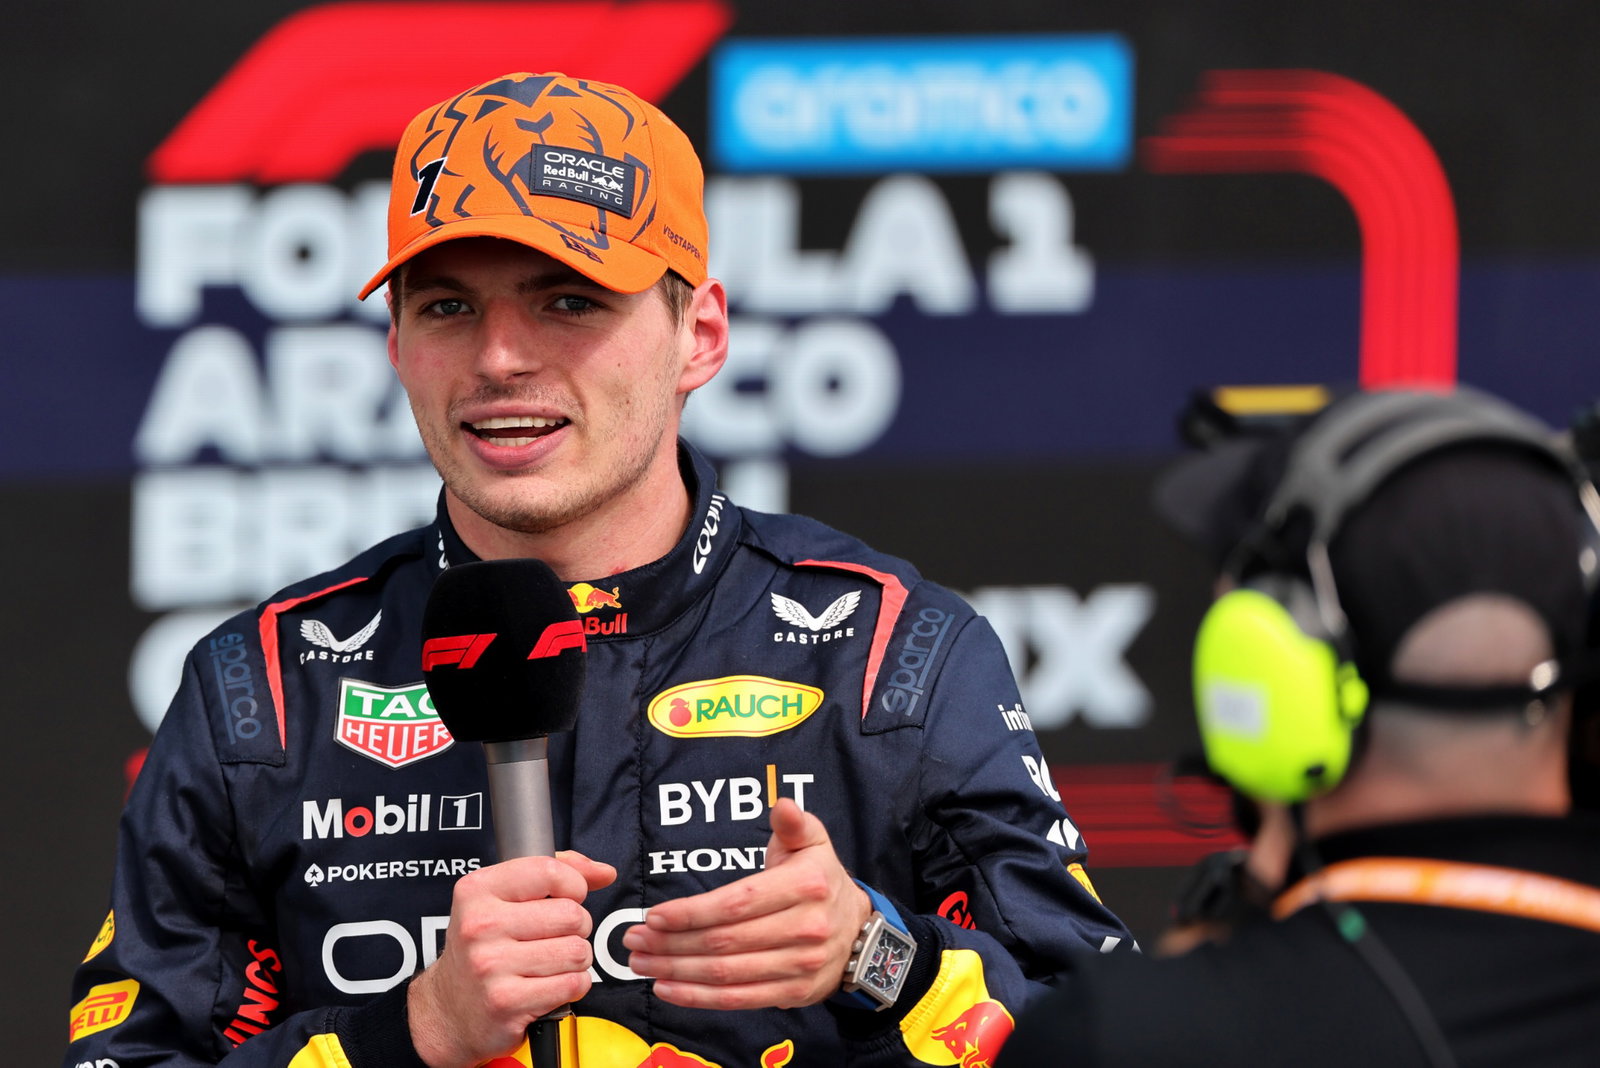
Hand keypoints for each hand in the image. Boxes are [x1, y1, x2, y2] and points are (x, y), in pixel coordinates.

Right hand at [407, 851, 615, 1067]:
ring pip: (577, 951)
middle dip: (577, 929)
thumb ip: (557, 874)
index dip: (574, 885)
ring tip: (551, 963)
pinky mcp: (506, 1002)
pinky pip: (572, 984)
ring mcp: (490, 965)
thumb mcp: (504, 899)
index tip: (568, 898)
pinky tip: (549, 985)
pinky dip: (572, 986)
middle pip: (572, 915)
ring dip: (575, 961)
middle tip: (555, 938)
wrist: (447, 1011)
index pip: (548, 871)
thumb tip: (605, 872)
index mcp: (477, 890)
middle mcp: (479, 925)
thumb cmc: (484, 949)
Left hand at [623, 798, 871, 1009]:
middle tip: (634, 939)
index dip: (691, 912)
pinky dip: (698, 997)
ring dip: (677, 970)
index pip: (737, 903)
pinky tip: (668, 988)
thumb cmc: (820, 880)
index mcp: (806, 886)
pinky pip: (738, 999)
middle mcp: (805, 928)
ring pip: (726, 973)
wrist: (858, 931)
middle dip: (672, 942)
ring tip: (642, 961)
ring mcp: (800, 965)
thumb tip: (782, 805)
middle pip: (725, 941)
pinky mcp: (793, 993)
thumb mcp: (814, 843)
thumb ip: (794, 823)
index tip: (654, 914)